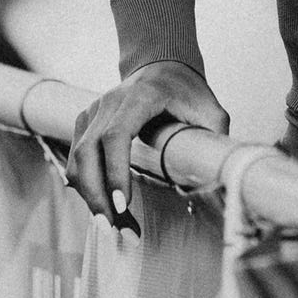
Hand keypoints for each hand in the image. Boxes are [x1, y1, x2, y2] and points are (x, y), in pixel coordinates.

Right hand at [65, 60, 229, 234]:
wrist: (163, 68)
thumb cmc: (188, 92)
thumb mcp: (211, 110)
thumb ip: (216, 138)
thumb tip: (221, 173)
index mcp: (140, 97)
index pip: (116, 135)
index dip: (115, 171)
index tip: (123, 205)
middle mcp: (109, 102)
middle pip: (88, 151)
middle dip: (96, 195)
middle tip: (113, 230)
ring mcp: (93, 110)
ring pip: (78, 158)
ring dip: (90, 195)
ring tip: (113, 226)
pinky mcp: (86, 122)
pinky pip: (76, 158)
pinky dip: (86, 185)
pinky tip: (103, 207)